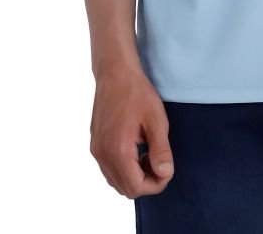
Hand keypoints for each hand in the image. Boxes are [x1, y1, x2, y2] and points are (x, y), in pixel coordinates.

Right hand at [90, 69, 175, 198]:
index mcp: (117, 150)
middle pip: (125, 188)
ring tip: (149, 154)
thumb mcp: (156, 119)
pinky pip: (109, 169)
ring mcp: (96, 150)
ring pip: (116, 181)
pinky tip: (136, 150)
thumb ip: (161, 150)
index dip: (156, 184)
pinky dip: (124, 168)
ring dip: (135, 176)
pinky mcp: (95, 144)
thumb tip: (165, 174)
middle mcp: (102, 155)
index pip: (136, 187)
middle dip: (146, 182)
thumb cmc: (136, 92)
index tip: (167, 169)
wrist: (115, 72)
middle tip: (160, 162)